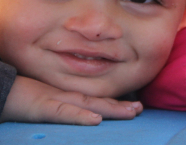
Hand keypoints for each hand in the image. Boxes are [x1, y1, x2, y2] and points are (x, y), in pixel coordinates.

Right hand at [1, 76, 142, 124]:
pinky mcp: (42, 106)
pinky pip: (64, 113)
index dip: (114, 103)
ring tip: (131, 112)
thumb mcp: (41, 99)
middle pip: (98, 102)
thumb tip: (81, 111)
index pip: (95, 100)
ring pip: (89, 105)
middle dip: (121, 106)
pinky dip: (80, 116)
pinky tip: (95, 120)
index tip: (134, 105)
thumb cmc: (18, 93)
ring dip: (112, 109)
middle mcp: (66, 96)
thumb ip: (58, 103)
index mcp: (66, 95)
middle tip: (141, 109)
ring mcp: (56, 99)